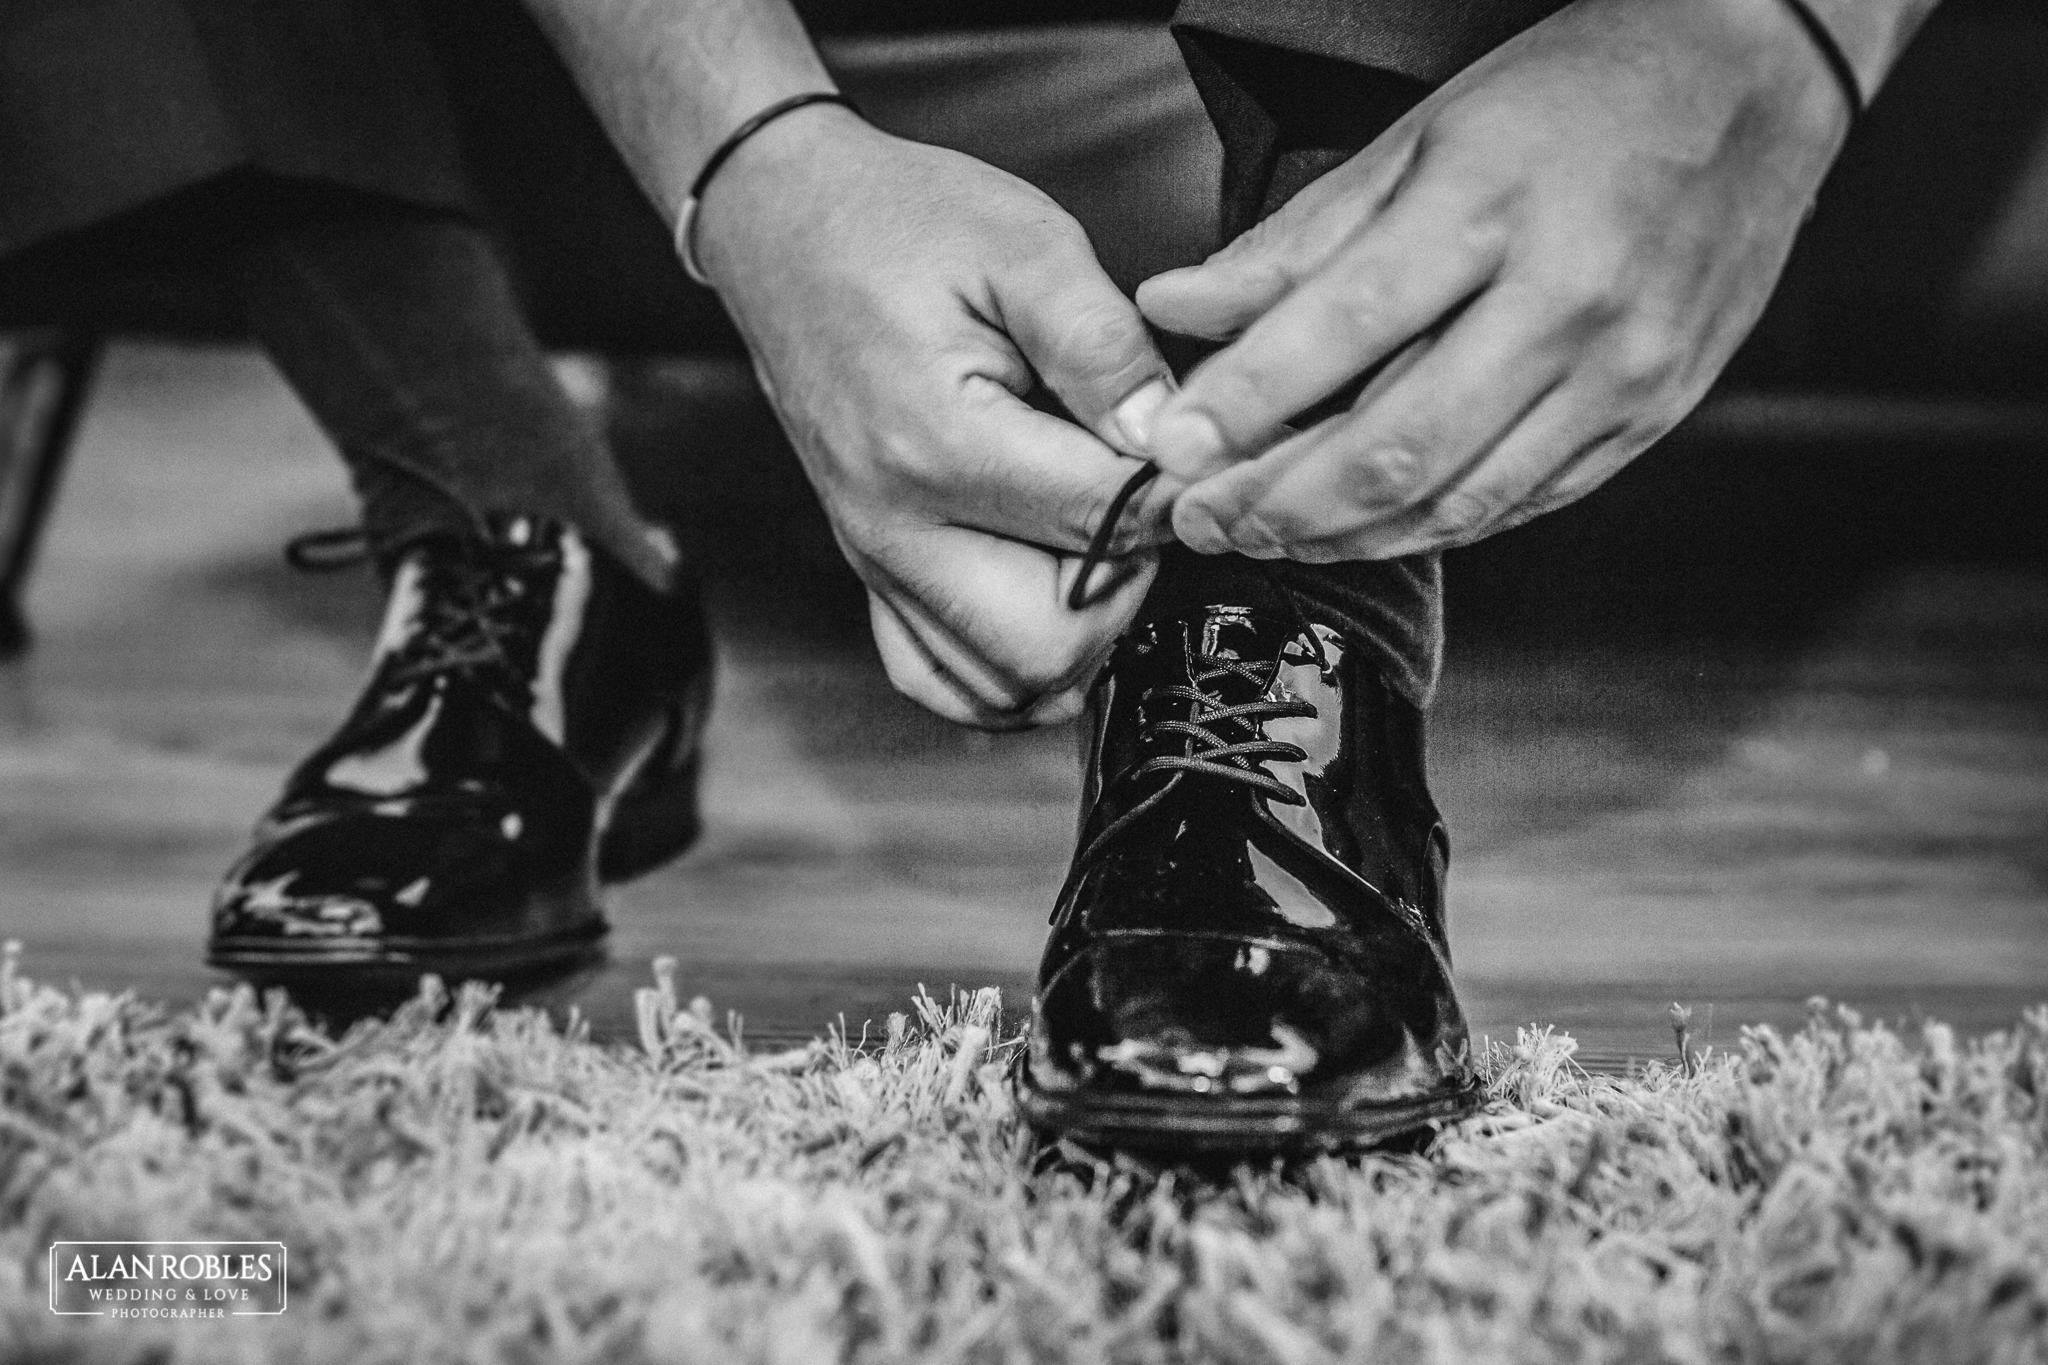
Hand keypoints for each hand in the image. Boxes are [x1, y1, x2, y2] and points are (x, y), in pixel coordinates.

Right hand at [696, 107, 1176, 726]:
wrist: (784, 228)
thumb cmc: (901, 224)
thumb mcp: (1024, 243)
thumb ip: (1103, 345)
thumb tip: (1167, 436)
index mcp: (940, 443)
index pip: (1104, 524)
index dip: (1170, 490)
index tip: (1184, 447)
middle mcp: (897, 526)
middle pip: (1052, 645)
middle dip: (1126, 588)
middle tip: (1138, 504)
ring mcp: (877, 560)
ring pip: (1005, 683)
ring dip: (1077, 635)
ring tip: (1094, 543)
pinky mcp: (873, 570)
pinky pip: (944, 678)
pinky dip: (1009, 668)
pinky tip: (1046, 600)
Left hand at [1134, 0, 1852, 561]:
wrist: (1753, 84)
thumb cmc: (1574, 97)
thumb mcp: (1420, 135)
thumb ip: (1295, 239)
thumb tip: (1177, 305)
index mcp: (1489, 207)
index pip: (1341, 328)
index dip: (1244, 403)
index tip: (1172, 450)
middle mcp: (1562, 300)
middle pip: (1398, 444)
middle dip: (1280, 502)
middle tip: (1203, 523)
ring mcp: (1618, 371)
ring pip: (1460, 499)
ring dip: (1346, 536)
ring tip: (1266, 537)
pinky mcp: (1650, 415)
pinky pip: (1524, 503)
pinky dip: (1433, 529)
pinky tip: (1367, 529)